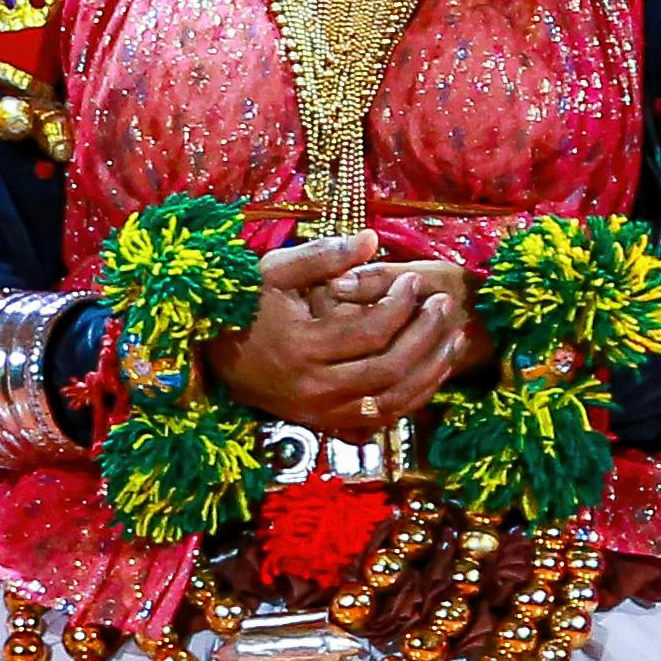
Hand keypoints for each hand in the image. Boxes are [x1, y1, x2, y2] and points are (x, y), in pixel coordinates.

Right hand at [208, 237, 473, 441]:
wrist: (207, 352)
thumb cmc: (242, 304)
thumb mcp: (274, 270)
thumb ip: (322, 254)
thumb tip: (372, 239)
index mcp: (301, 347)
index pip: (369, 332)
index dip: (400, 307)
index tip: (413, 282)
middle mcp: (312, 386)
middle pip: (389, 370)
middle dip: (425, 337)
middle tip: (444, 307)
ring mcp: (319, 410)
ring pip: (391, 401)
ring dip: (429, 373)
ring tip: (452, 340)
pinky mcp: (323, 422)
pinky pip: (379, 418)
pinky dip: (411, 399)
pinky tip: (431, 374)